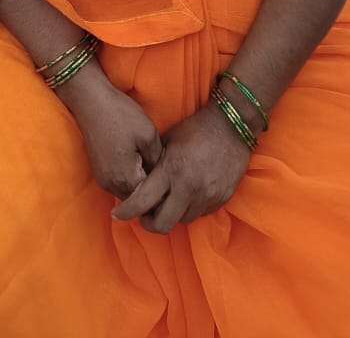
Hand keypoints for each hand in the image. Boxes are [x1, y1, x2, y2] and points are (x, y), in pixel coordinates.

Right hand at [57, 72, 163, 199]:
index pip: (150, 201)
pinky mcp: (99, 171)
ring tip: (156, 169)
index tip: (177, 185)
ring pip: (128, 192)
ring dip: (141, 185)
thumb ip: (157, 161)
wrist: (91, 101)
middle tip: (169, 178)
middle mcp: (111, 185)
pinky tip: (141, 163)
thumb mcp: (148, 135)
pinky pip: (119, 183)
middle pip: (138, 200)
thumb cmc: (121, 115)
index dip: (164, 194)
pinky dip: (131, 178)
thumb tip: (163, 176)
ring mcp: (103, 179)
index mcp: (125, 179)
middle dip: (153, 193)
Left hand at [111, 105, 250, 233]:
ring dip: (171, 215)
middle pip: (162, 224)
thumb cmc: (195, 129)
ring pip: (182, 221)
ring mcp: (208, 196)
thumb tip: (138, 183)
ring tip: (167, 203)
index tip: (117, 214)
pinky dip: (190, 209)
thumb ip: (154, 165)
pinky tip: (187, 197)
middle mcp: (189, 188)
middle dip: (149, 223)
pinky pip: (200, 214)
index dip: (126, 212)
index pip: (142, 202)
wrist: (232, 125)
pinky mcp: (222, 199)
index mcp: (171, 170)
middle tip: (144, 215)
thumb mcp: (167, 142)